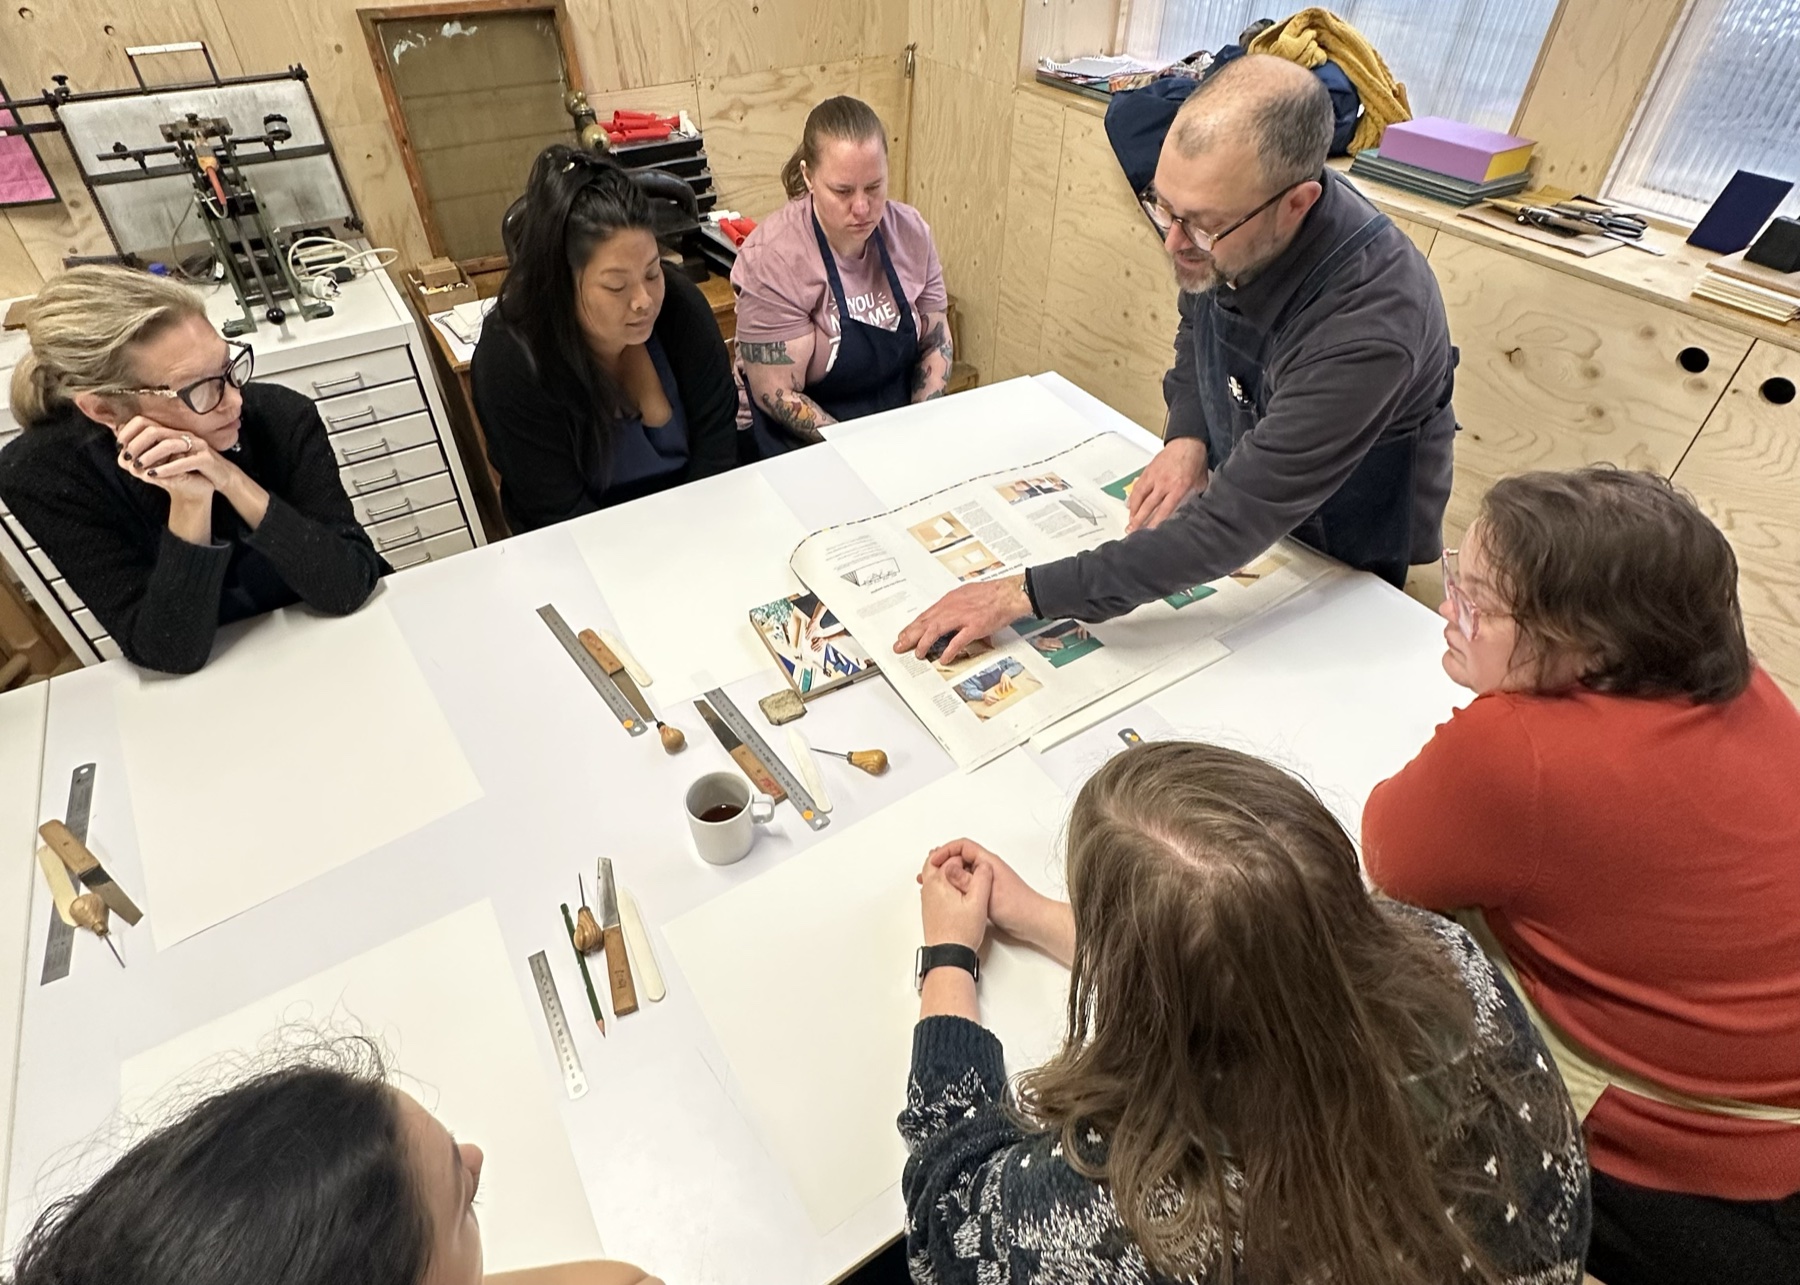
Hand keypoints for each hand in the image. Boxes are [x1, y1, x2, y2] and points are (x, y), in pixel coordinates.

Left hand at [112, 416, 217, 503]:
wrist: (220, 477)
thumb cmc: (192, 468)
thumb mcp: (170, 457)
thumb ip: (151, 452)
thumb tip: (125, 451)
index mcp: (173, 432)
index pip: (146, 422)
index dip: (129, 432)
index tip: (119, 445)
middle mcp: (183, 435)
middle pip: (154, 431)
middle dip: (137, 444)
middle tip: (127, 457)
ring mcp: (196, 445)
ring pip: (168, 445)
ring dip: (150, 456)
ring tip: (139, 468)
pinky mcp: (206, 459)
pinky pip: (184, 462)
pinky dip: (167, 469)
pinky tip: (155, 475)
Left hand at [894, 574, 1030, 663]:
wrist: (1008, 594)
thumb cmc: (990, 594)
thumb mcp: (966, 595)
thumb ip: (954, 607)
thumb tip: (946, 616)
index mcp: (949, 601)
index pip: (926, 615)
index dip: (913, 626)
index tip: (903, 634)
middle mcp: (952, 608)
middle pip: (925, 623)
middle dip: (910, 635)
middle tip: (899, 646)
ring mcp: (962, 617)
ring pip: (936, 630)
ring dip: (924, 643)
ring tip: (918, 654)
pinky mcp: (974, 626)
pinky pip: (958, 641)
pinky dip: (949, 651)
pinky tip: (944, 659)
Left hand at [919, 849, 992, 950]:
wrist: (949, 954)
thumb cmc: (961, 932)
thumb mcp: (979, 902)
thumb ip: (982, 879)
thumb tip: (984, 865)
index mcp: (939, 881)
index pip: (951, 858)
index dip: (965, 856)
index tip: (975, 860)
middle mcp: (929, 888)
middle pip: (935, 862)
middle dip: (949, 857)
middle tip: (962, 857)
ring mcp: (927, 899)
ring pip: (932, 874)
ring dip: (944, 869)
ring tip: (959, 869)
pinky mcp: (930, 908)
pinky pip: (932, 886)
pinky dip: (942, 881)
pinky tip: (953, 888)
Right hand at [921, 839, 1054, 943]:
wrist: (1032, 922)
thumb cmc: (1017, 907)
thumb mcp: (987, 893)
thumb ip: (966, 881)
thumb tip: (947, 869)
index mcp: (988, 862)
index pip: (963, 846)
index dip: (946, 851)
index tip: (934, 861)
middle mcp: (987, 869)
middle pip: (961, 858)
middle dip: (943, 863)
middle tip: (928, 873)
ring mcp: (987, 882)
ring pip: (962, 873)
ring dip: (947, 877)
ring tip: (932, 885)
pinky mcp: (986, 894)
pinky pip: (967, 886)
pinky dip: (955, 888)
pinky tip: (947, 897)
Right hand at [1125, 437, 1208, 531]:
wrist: (1187, 443)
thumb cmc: (1194, 463)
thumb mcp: (1200, 484)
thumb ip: (1194, 499)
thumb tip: (1193, 513)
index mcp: (1178, 488)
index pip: (1164, 510)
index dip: (1156, 522)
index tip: (1150, 532)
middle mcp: (1164, 483)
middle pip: (1148, 506)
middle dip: (1139, 521)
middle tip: (1133, 532)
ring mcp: (1154, 477)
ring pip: (1139, 497)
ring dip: (1133, 512)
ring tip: (1130, 523)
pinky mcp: (1148, 472)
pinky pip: (1137, 487)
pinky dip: (1132, 498)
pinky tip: (1130, 506)